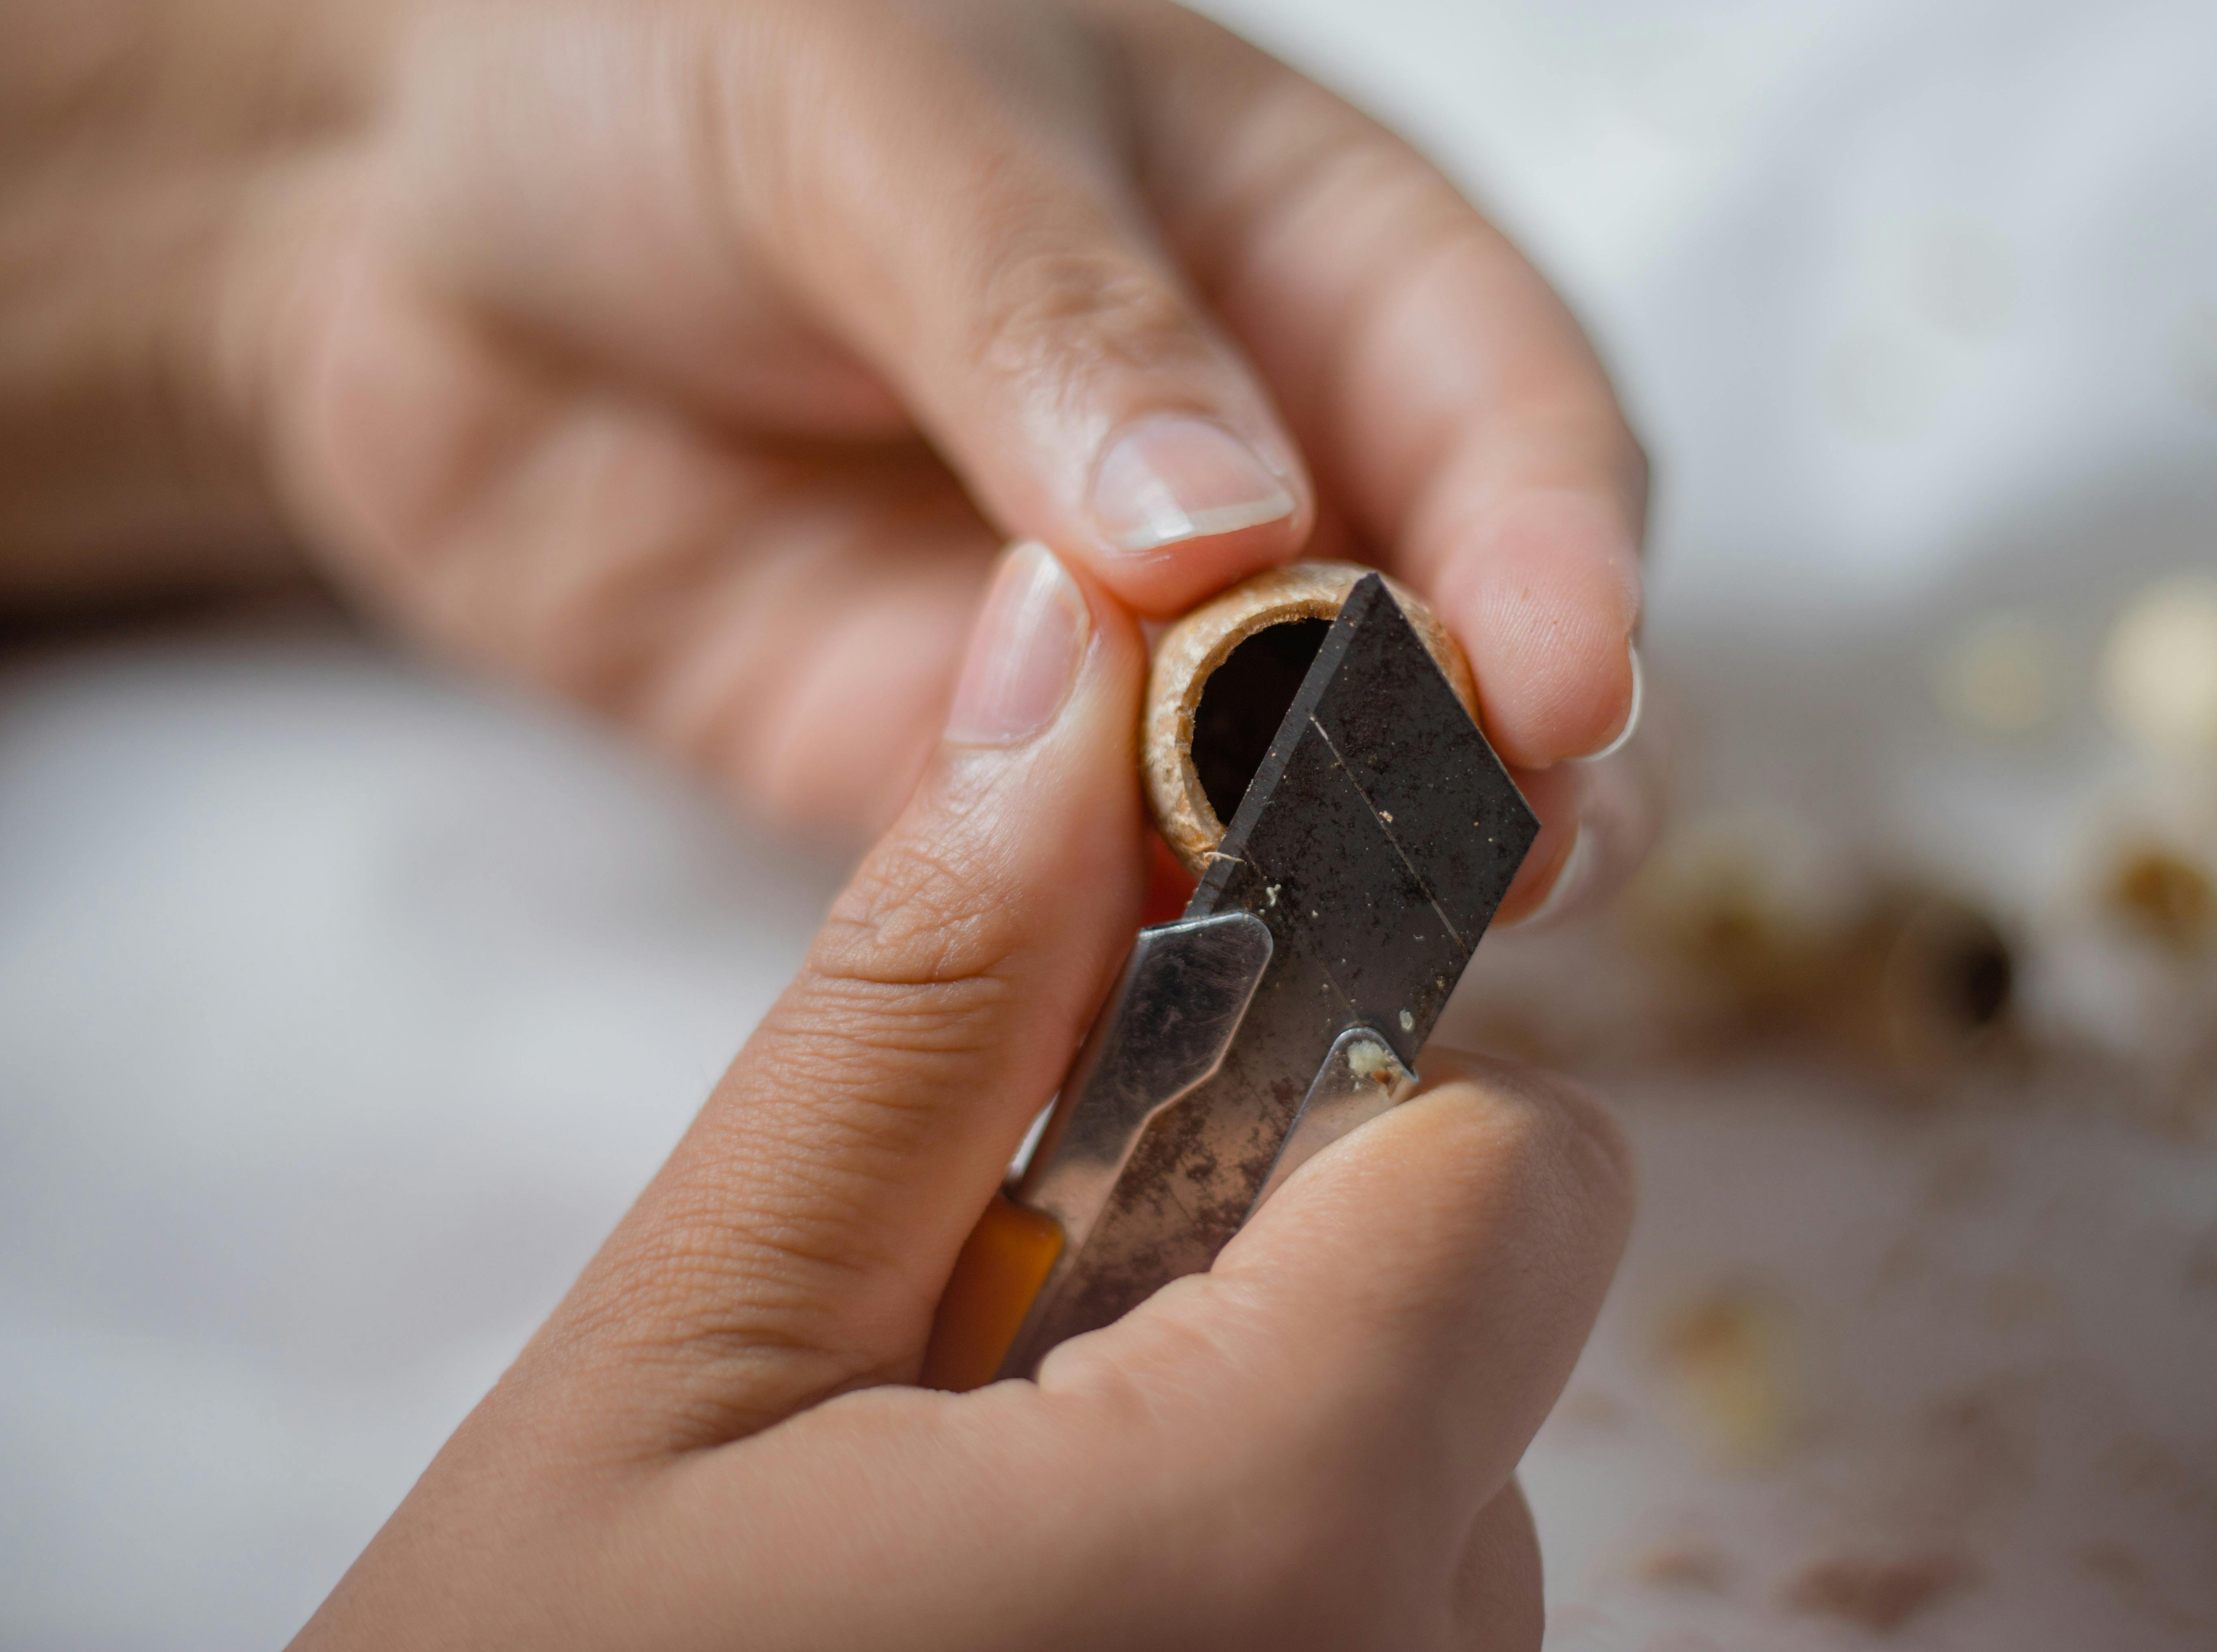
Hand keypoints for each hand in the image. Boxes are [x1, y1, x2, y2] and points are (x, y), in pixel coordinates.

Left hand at [0, 0, 1649, 917]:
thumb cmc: (656, 61)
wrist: (382, 211)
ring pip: (1305, 799)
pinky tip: (1158, 1018)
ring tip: (1356, 975)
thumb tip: (1233, 531)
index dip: (1559, 552)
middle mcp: (1263, 456)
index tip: (1556, 684)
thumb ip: (1054, 314)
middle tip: (1514, 871)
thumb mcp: (870, 111)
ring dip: (1342, 890)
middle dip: (1512, 762)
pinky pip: (1098, 892)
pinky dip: (1139, 959)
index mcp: (1304, 243)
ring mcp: (1124, 641)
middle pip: (1463, 639)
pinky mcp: (974, 774)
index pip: (1512, 409)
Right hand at [293, 547, 1631, 1649]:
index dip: (1330, 1093)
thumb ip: (928, 1008)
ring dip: (1240, 1447)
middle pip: (1476, 1319)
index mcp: (1280, 1540)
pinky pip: (1402, 1616)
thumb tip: (1068, 661)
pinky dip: (1253, 1583)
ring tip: (980, 1547)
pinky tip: (1045, 1635)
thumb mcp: (694, 1358)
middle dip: (1258, 1281)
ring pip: (1440, 1473)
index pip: (1523, 1166)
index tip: (1122, 1130)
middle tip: (973, 1386)